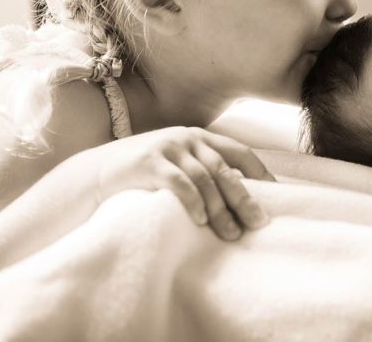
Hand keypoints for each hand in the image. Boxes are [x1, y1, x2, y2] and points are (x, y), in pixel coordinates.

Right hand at [87, 127, 275, 240]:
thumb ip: (205, 173)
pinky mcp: (148, 162)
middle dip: (244, 198)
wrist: (94, 175)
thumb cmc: (145, 177)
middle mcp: (188, 138)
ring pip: (205, 178)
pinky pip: (178, 183)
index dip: (260, 172)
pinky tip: (200, 221)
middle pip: (225, 169)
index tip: (277, 195)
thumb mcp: (179, 167)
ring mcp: (167, 147)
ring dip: (220, 208)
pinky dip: (192, 202)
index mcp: (200, 138)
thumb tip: (242, 200)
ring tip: (231, 234)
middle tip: (258, 223)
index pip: (240, 152)